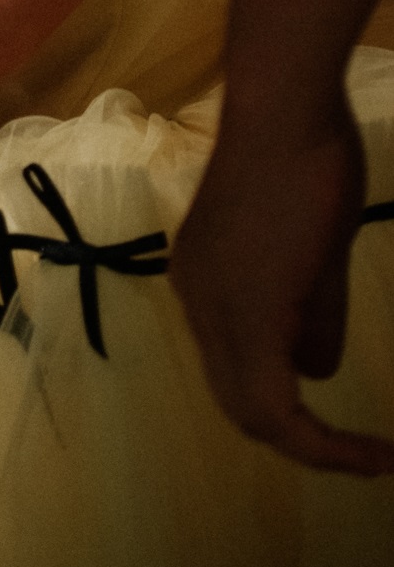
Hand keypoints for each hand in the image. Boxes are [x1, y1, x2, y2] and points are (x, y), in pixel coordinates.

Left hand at [172, 0, 393, 477]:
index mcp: (202, 281)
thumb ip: (309, 312)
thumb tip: (315, 368)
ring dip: (313, 443)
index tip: (345, 430)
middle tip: (359, 454)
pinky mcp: (245, 313)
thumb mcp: (312, 252)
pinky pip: (275, 405)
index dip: (288, 413)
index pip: (234, 371)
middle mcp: (194, 300)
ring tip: (369, 455)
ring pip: (254, 410)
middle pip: (238, 401)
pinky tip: (373, 451)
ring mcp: (212, 307)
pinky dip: (321, 442)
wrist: (286, 111)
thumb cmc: (305, 159)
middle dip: (299, 438)